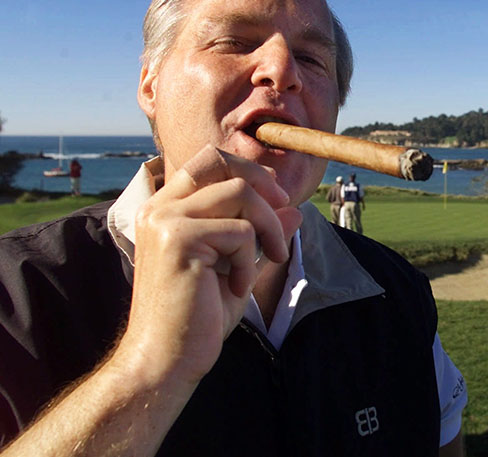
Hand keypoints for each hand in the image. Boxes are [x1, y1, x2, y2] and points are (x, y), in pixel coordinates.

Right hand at [117, 145, 301, 387]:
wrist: (166, 360)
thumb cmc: (198, 317)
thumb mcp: (239, 266)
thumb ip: (261, 234)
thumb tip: (294, 207)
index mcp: (165, 208)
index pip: (208, 161)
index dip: (247, 171)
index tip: (276, 200)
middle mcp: (159, 207)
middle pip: (219, 161)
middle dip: (262, 184)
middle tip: (284, 213)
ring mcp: (165, 220)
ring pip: (239, 192)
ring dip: (268, 226)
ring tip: (269, 259)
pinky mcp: (178, 240)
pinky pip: (241, 231)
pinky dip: (251, 261)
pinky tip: (236, 288)